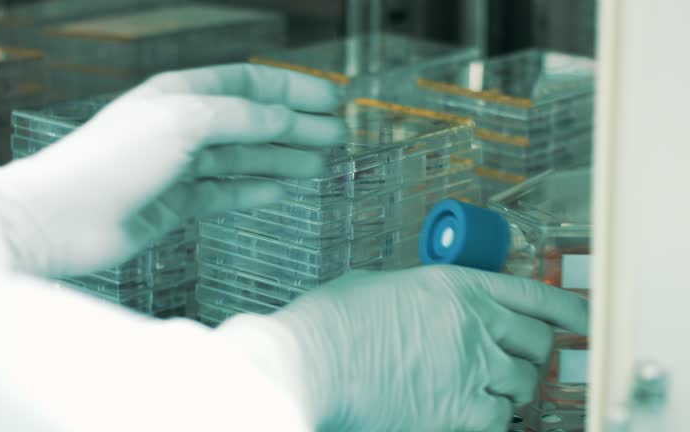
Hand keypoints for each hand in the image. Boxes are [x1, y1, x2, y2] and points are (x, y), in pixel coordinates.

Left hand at [0, 64, 347, 275]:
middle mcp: (185, 126)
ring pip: (245, 159)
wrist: (64, 218)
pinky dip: (255, 190)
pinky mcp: (178, 204)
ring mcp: (182, 167)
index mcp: (183, 94)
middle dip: (297, 126)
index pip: (250, 83)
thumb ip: (239, 118)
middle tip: (339, 135)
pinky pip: (227, 193)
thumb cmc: (112, 160)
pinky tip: (282, 189)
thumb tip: (283, 116)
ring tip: (321, 164)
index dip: (293, 88)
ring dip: (283, 159)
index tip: (332, 97)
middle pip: (254, 121)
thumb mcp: (183, 122)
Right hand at [218, 265, 588, 431]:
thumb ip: (416, 293)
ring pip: (523, 386)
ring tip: (485, 393)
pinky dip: (490, 421)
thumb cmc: (332, 323)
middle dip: (534, 358)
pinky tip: (469, 415)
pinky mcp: (457, 410)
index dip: (567, 311)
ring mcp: (470, 368)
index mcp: (456, 286)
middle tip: (518, 365)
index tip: (583, 321)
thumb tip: (423, 305)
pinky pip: (498, 422)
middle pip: (538, 346)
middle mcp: (473, 323)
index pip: (534, 296)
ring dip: (509, 392)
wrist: (313, 361)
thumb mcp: (377, 286)